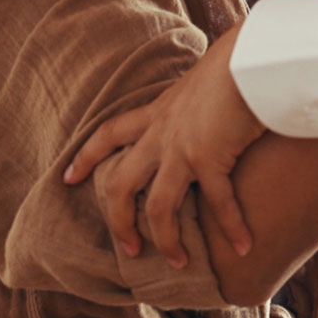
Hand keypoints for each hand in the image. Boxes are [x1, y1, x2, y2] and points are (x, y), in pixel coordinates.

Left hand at [63, 24, 264, 268]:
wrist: (250, 56)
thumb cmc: (236, 59)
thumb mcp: (205, 78)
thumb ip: (200, 96)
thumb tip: (215, 95)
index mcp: (158, 112)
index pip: (109, 133)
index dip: (87, 156)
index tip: (68, 178)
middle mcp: (162, 134)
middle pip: (120, 185)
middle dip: (119, 221)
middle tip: (128, 248)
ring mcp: (182, 148)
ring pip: (157, 207)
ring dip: (167, 239)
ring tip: (178, 261)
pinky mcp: (209, 158)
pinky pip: (217, 203)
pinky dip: (232, 226)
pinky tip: (243, 245)